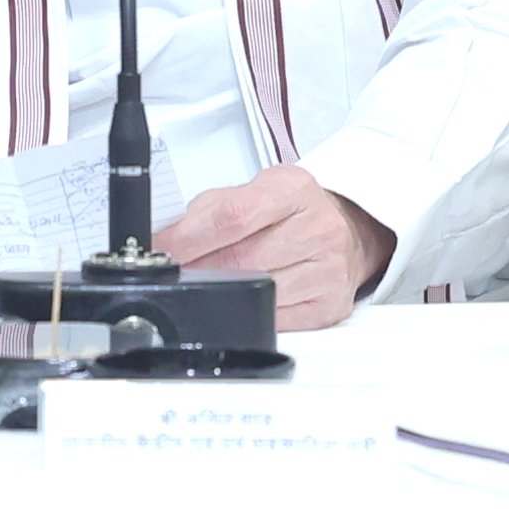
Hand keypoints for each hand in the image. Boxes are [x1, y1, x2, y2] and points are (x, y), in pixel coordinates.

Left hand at [158, 167, 398, 333]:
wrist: (346, 230)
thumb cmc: (292, 211)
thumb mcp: (254, 191)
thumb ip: (210, 210)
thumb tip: (166, 240)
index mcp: (293, 189)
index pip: (232, 216)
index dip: (189, 238)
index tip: (163, 250)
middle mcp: (318, 228)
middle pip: (241, 260)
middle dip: (198, 269)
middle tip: (177, 272)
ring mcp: (328, 270)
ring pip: (257, 293)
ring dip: (221, 294)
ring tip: (208, 284)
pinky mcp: (330, 305)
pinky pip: (276, 319)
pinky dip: (250, 312)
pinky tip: (242, 300)